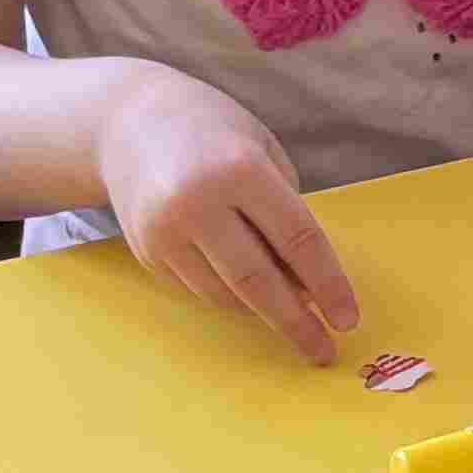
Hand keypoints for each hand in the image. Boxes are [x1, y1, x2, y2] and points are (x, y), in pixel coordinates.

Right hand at [98, 68, 355, 361]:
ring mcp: (165, 230)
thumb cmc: (212, 133)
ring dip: (264, 310)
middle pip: (258, 281)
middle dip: (296, 323)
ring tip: (290, 311)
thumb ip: (286, 211)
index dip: (328, 284)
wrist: (125, 121)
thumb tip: (307, 286)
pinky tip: (247, 288)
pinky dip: (230, 296)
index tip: (347, 319)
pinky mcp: (146, 251)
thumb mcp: (261, 151)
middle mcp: (197, 202)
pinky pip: (199, 290)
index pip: (297, 240)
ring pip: (227, 295)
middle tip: (323, 351)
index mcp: (239, 169)